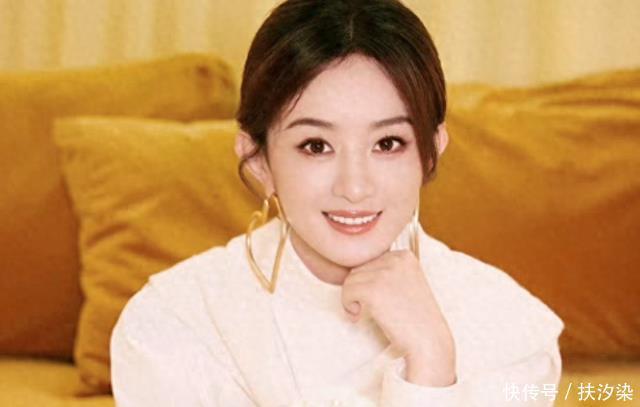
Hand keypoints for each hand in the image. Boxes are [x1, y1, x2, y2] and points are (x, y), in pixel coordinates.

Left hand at [341, 250, 455, 385]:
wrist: (428, 341)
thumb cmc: (415, 318)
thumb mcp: (407, 284)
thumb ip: (386, 272)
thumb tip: (353, 270)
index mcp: (404, 256)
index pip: (371, 261)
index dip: (367, 282)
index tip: (374, 300)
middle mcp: (396, 259)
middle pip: (358, 268)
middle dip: (358, 289)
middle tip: (365, 309)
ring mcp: (385, 273)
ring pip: (350, 279)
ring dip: (351, 298)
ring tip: (362, 313)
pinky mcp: (373, 289)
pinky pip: (347, 291)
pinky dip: (347, 305)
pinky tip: (357, 316)